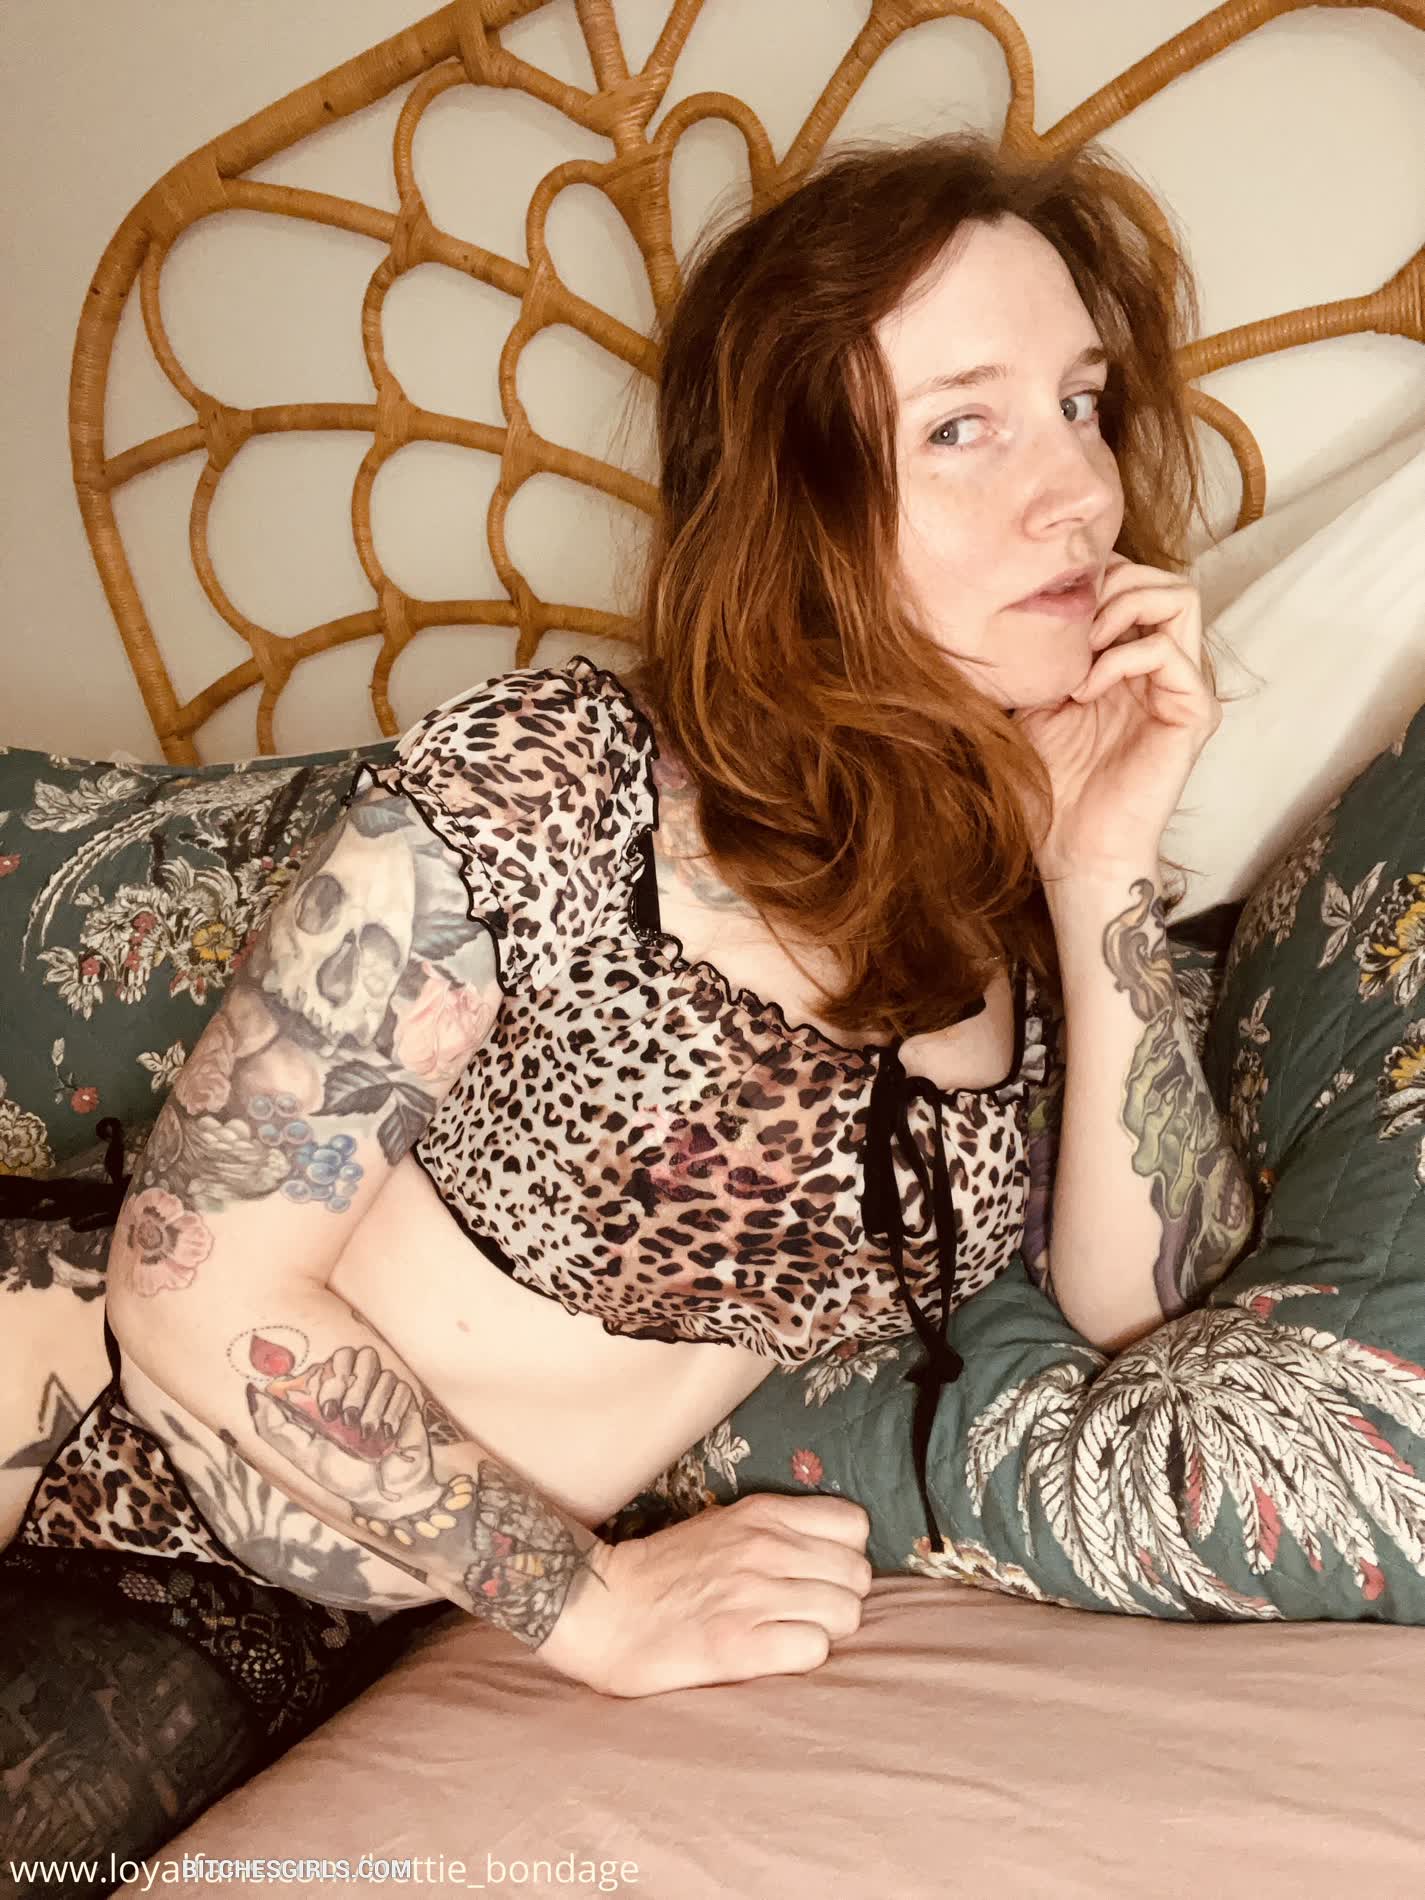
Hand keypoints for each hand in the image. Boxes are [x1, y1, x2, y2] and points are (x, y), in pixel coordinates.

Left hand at [247, 1345, 439, 1512]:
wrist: (383, 1493)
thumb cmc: (342, 1474)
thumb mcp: (302, 1454)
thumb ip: (275, 1425)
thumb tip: (252, 1393)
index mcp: (336, 1390)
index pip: (337, 1359)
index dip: (333, 1377)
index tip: (326, 1411)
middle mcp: (361, 1385)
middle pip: (363, 1355)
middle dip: (354, 1388)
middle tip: (346, 1420)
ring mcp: (386, 1391)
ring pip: (384, 1375)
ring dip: (372, 1408)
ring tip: (366, 1436)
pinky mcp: (408, 1401)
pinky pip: (403, 1390)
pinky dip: (392, 1415)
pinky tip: (386, 1436)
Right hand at [539, 1493, 873, 1698]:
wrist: (601, 1607)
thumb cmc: (665, 1572)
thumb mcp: (726, 1526)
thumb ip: (778, 1531)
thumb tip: (835, 1554)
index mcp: (763, 1515)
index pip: (854, 1526)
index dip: (845, 1554)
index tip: (822, 1573)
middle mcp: (765, 1549)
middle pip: (857, 1577)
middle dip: (841, 1599)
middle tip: (806, 1613)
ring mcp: (753, 1596)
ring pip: (845, 1615)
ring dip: (825, 1631)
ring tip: (789, 1635)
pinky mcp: (739, 1646)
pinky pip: (815, 1651)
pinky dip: (803, 1658)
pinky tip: (774, 1655)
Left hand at [1013, 555, 1220, 881]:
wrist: (1071, 849)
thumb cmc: (1049, 786)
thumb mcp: (1031, 702)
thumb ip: (1040, 653)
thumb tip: (1012, 599)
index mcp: (1130, 660)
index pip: (1133, 579)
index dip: (1093, 577)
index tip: (1046, 609)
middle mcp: (1164, 668)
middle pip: (1162, 577)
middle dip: (1109, 585)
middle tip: (1066, 627)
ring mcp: (1183, 688)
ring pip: (1179, 598)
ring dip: (1120, 609)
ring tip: (1079, 652)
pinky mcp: (1195, 713)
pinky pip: (1168, 652)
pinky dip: (1119, 659)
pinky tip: (1083, 691)